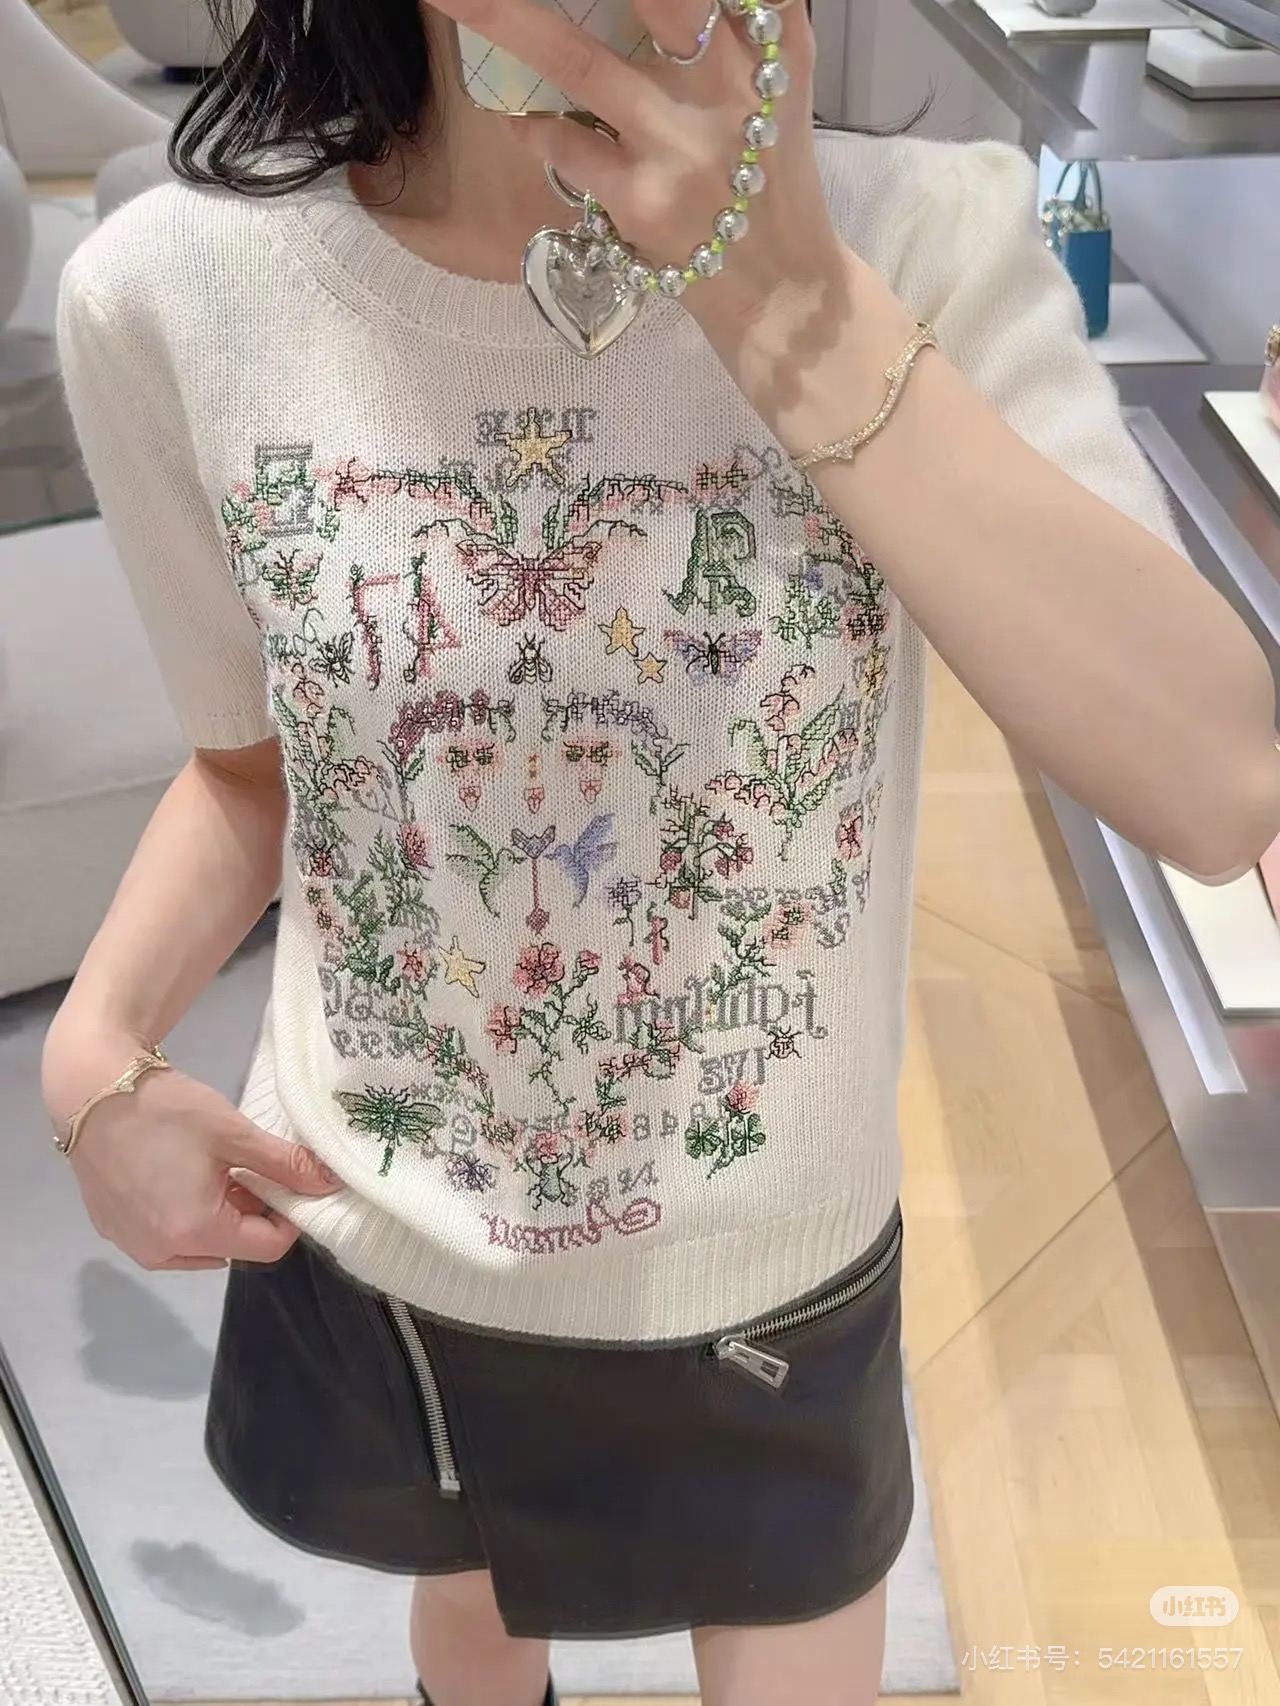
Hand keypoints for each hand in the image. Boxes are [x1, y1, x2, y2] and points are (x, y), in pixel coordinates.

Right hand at [53, 1053, 341, 1271]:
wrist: (92, 1091)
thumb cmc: (167, 1110)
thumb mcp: (235, 1133)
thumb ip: (285, 1164)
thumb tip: (330, 1184)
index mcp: (197, 1232)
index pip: (268, 1248)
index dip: (287, 1216)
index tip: (283, 1180)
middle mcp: (162, 1253)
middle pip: (232, 1249)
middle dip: (250, 1215)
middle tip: (245, 1168)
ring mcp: (132, 1246)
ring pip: (199, 1248)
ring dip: (217, 1219)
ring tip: (211, 1170)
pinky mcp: (112, 1231)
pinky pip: (165, 1239)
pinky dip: (183, 1217)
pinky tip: (177, 1176)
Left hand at [431, 0, 848, 324]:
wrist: (782, 290)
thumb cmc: (768, 181)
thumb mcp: (779, 90)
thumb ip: (742, 26)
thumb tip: (673, 7)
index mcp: (771, 45)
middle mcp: (731, 83)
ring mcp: (681, 144)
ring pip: (578, 58)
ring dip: (503, 19)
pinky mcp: (642, 200)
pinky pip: (565, 145)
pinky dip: (534, 130)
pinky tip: (523, 125)